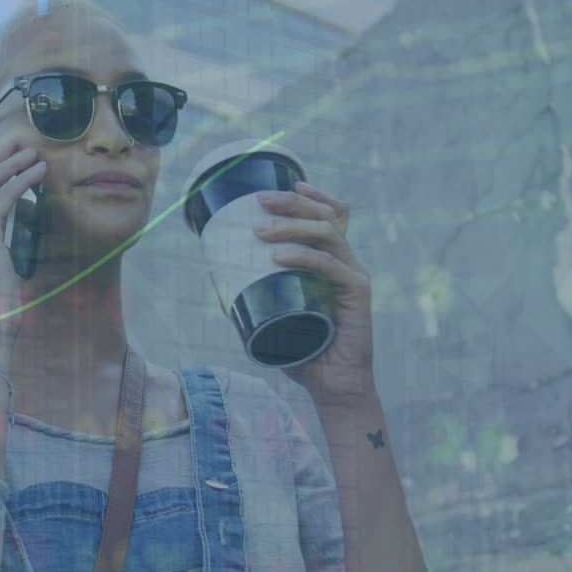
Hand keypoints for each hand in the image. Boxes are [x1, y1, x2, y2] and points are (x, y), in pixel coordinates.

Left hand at [253, 182, 377, 411]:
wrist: (331, 385)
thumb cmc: (301, 351)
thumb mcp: (269, 317)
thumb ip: (247, 296)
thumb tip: (214, 275)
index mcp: (332, 261)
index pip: (331, 215)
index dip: (311, 196)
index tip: (280, 186)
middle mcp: (346, 262)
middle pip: (326, 216)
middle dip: (292, 203)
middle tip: (260, 201)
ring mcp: (354, 275)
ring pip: (327, 233)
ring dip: (291, 226)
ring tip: (260, 231)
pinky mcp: (357, 293)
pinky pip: (330, 265)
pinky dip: (303, 256)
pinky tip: (277, 256)